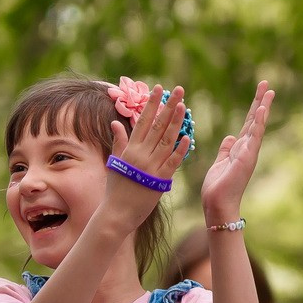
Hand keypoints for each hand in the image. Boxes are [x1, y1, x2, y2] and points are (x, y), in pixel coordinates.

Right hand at [107, 83, 190, 212]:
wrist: (117, 214)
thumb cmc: (115, 189)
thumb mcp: (115, 163)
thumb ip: (119, 142)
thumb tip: (115, 123)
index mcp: (130, 149)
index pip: (143, 121)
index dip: (151, 104)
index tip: (159, 88)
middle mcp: (141, 155)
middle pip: (158, 126)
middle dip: (168, 106)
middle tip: (179, 90)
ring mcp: (151, 168)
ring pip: (166, 141)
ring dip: (176, 123)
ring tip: (184, 106)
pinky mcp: (160, 181)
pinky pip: (172, 163)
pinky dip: (180, 150)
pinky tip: (187, 137)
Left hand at [201, 81, 274, 224]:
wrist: (217, 205)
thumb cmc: (217, 188)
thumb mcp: (220, 163)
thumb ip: (226, 150)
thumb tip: (230, 137)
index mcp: (240, 149)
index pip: (248, 124)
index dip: (254, 108)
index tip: (260, 92)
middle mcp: (247, 149)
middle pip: (255, 121)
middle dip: (260, 102)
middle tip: (267, 84)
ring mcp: (248, 153)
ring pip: (257, 126)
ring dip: (262, 108)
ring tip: (268, 91)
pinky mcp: (246, 158)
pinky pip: (253, 137)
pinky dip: (258, 123)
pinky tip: (261, 110)